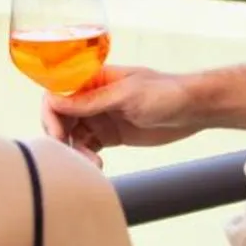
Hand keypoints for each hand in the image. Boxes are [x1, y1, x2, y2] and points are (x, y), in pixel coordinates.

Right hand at [43, 66, 199, 166]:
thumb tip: (55, 100)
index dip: (52, 113)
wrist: (194, 109)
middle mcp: (94, 98)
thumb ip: (91, 100)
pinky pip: (88, 147)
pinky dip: (87, 158)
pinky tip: (96, 165)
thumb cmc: (166, 92)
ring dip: (76, 151)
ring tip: (92, 164)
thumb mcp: (127, 95)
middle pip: (62, 118)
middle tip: (71, 155)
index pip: (59, 93)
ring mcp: (102, 117)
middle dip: (61, 137)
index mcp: (95, 80)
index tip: (57, 134)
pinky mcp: (111, 136)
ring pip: (73, 136)